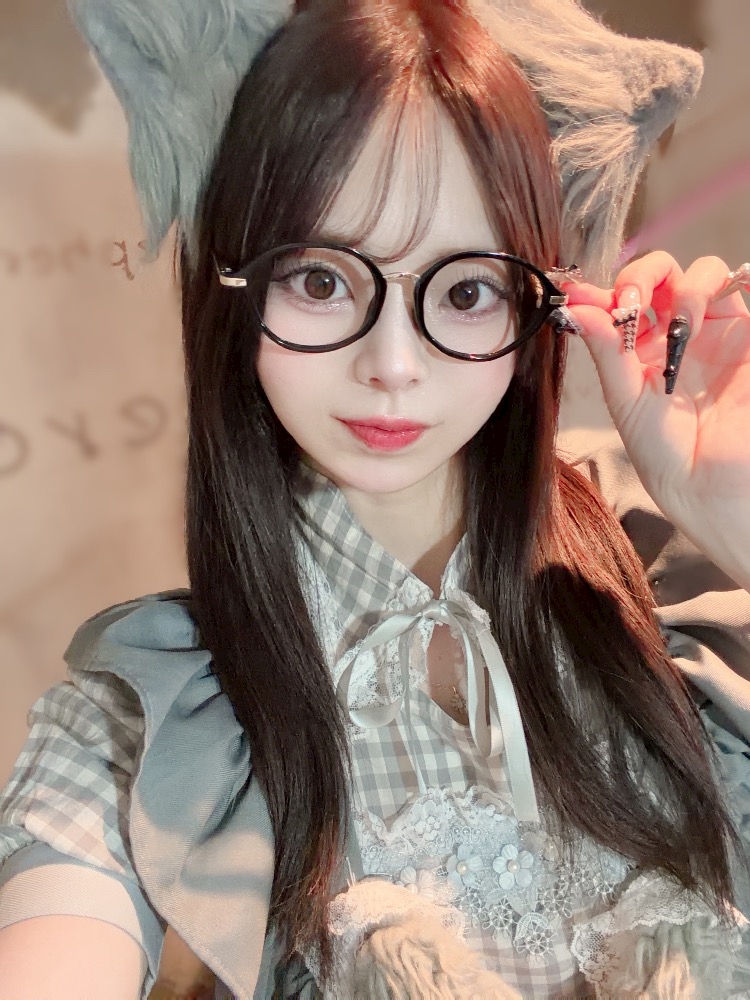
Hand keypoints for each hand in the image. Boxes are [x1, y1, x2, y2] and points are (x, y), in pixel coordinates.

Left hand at [564, 252, 749, 586]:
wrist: (716, 485)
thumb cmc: (667, 454)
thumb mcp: (627, 401)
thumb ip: (607, 351)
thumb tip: (576, 308)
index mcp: (638, 353)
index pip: (618, 304)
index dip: (599, 291)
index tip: (579, 292)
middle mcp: (674, 336)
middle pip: (658, 276)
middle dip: (640, 276)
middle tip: (630, 301)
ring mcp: (714, 332)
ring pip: (700, 274)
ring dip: (683, 286)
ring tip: (679, 325)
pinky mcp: (748, 334)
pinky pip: (741, 287)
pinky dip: (723, 284)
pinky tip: (702, 313)